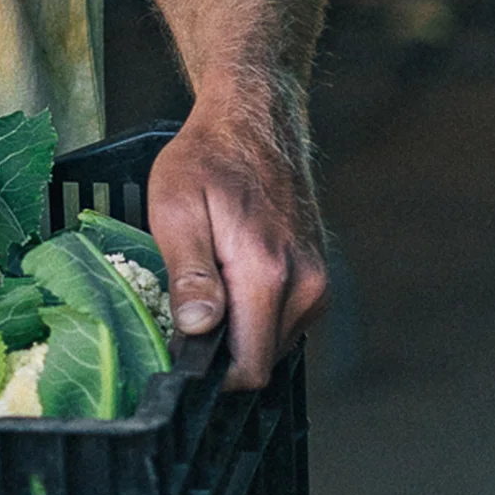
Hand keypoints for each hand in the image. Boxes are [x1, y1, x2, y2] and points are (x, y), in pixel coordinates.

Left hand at [146, 92, 327, 389]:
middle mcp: (307, 287)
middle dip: (220, 349)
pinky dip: (255, 313)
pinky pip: (284, 320)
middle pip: (260, 359)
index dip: (208, 372)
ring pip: (273, 343)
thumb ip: (189, 272)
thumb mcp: (176, 208)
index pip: (249, 367)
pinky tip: (230, 279)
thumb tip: (198, 330)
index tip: (175, 349)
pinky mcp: (319, 278)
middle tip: (183, 308)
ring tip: (207, 283)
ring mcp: (319, 283)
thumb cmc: (206, 159)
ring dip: (238, 329)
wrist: (253, 123)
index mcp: (268, 274)